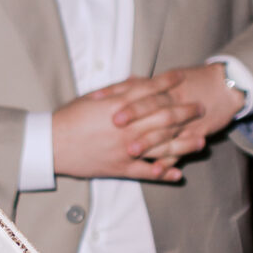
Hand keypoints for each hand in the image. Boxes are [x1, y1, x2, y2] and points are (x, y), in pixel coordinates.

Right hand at [51, 64, 244, 182]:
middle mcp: (127, 128)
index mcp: (120, 107)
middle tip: (200, 108)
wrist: (51, 145)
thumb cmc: (70, 118)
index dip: (169, 84)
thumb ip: (119, 89)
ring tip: (201, 141)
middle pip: (164, 118)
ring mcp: (125, 150)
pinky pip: (145, 172)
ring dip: (184, 144)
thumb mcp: (93, 97)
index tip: (183, 79)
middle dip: (185, 112)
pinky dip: (162, 173)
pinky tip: (177, 173)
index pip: (151, 93)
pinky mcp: (120, 168)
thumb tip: (140, 81)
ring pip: (162, 146)